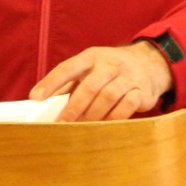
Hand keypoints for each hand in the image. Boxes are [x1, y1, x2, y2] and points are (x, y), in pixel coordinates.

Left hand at [30, 41, 173, 121]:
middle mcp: (110, 64)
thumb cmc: (110, 70)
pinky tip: (105, 126)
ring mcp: (128, 76)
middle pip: (90, 86)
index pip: (68, 67)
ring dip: (93, 115)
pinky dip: (114, 118)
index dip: (51, 82)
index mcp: (92, 57)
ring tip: (82, 129)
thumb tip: (42, 103)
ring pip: (108, 96)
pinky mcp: (141, 90)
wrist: (149, 63)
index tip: (35, 97)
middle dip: (74, 107)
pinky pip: (128, 105)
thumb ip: (68, 83)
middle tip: (61, 125)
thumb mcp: (90, 68)